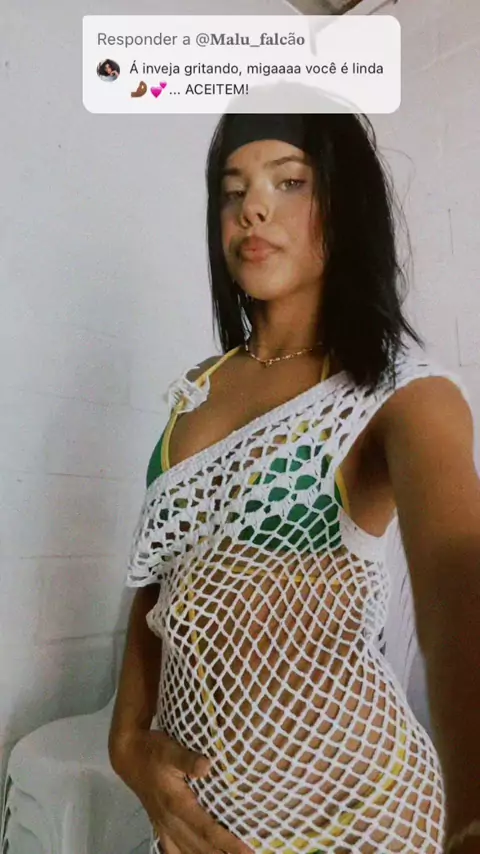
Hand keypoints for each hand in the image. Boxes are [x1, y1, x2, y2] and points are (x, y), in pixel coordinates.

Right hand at [112, 728, 253, 853]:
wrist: (129, 756)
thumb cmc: (154, 750)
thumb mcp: (170, 749)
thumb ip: (187, 760)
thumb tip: (206, 766)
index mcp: (177, 804)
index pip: (207, 829)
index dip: (228, 842)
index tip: (247, 850)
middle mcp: (171, 820)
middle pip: (201, 847)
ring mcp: (164, 825)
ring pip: (187, 852)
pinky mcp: (159, 825)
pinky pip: (171, 850)